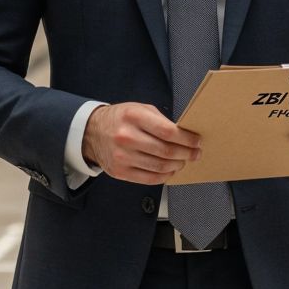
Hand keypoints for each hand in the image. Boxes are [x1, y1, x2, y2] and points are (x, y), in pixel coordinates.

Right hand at [83, 103, 200, 184]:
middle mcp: (126, 137)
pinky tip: (170, 170)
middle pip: (166, 151)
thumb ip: (161, 120)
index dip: (187, 139)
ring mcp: (122, 156)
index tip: (196, 141)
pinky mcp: (120, 172)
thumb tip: (184, 134)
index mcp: (133, 117)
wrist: (92, 132)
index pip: (167, 131)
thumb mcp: (140, 109)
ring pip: (160, 167)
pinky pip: (150, 179)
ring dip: (177, 165)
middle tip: (195, 153)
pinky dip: (165, 176)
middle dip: (186, 154)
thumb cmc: (120, 119)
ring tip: (183, 161)